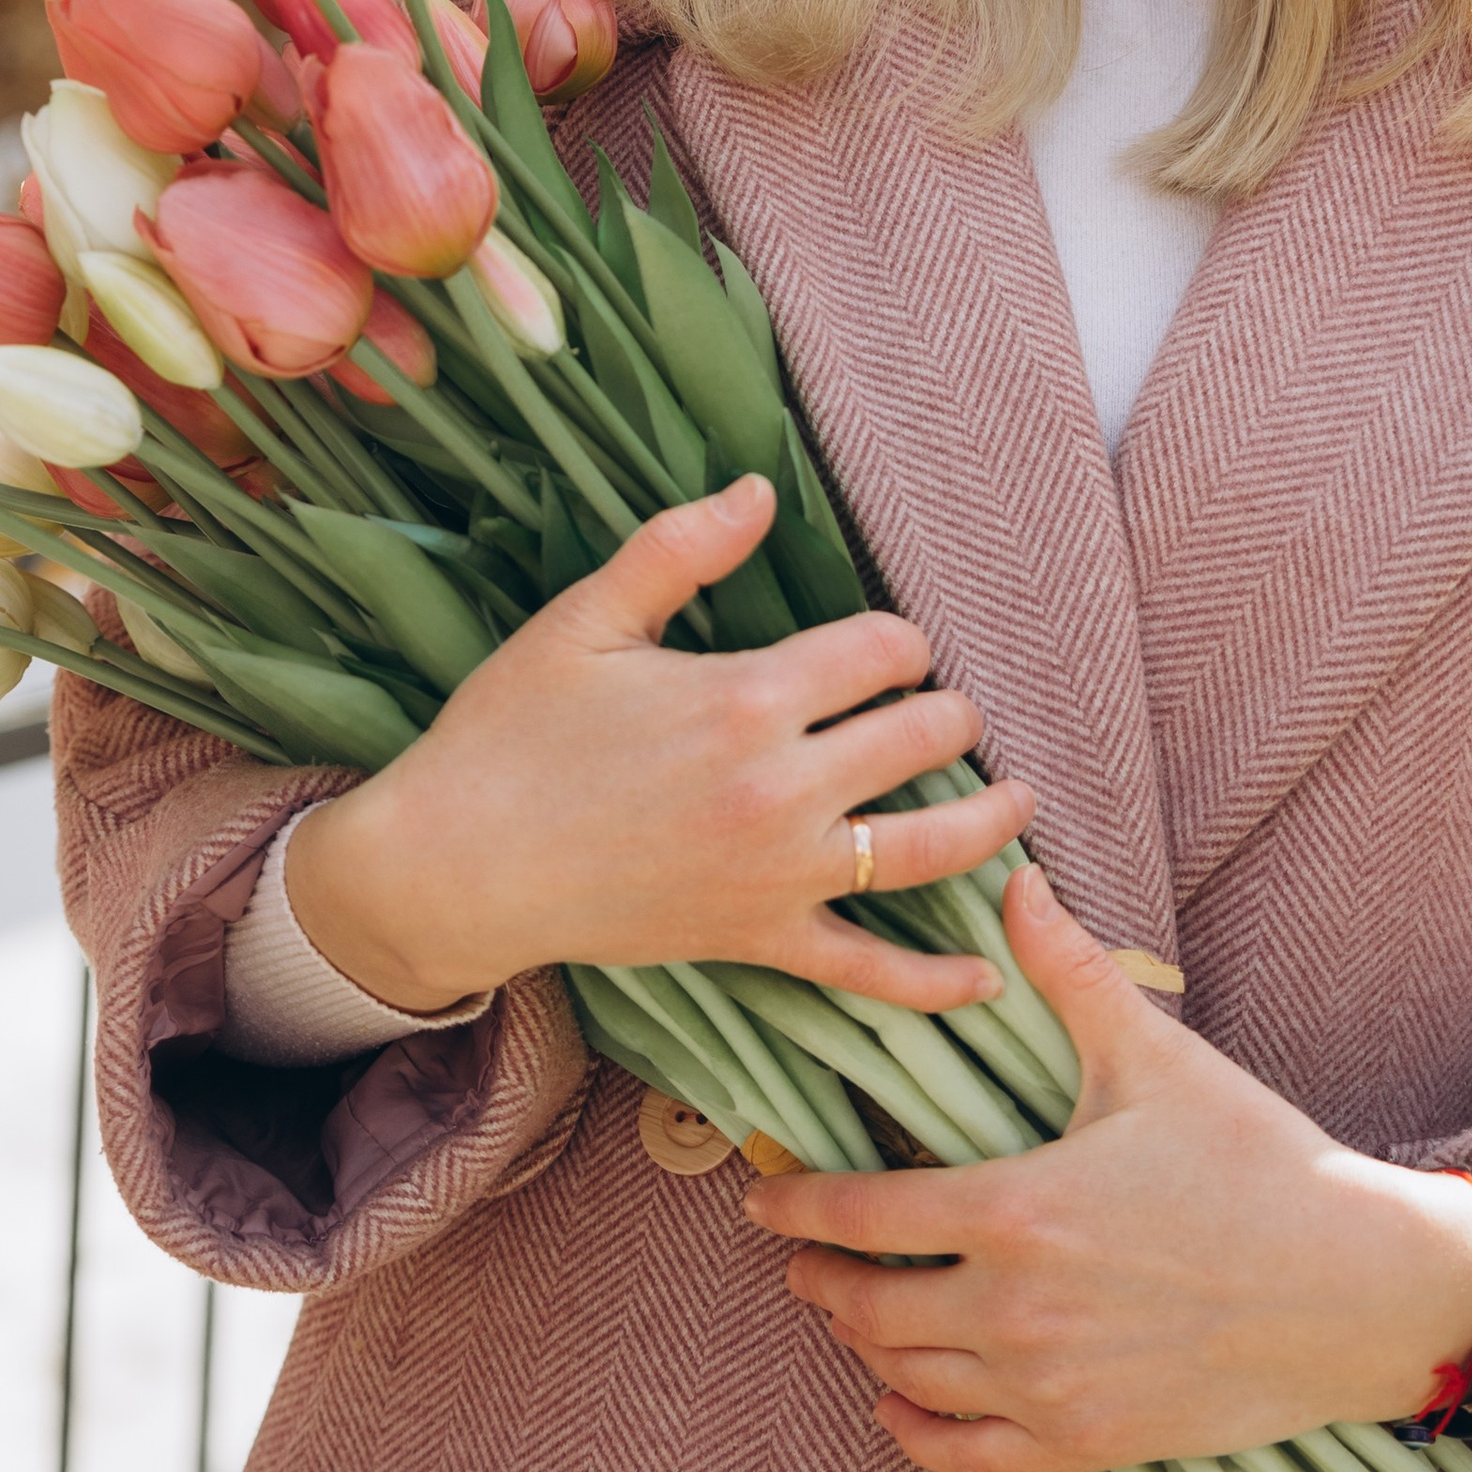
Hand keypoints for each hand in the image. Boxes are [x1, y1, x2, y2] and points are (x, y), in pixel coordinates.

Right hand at [282, 472, 1032, 1018]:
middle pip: (925, 738)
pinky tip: (984, 976)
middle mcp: (780, 789)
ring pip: (925, 850)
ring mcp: (776, 875)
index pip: (885, 652)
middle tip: (943, 711)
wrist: (453, 864)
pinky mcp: (757, 941)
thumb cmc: (509, 732)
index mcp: (746, 696)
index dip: (903, 640)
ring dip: (987, 824)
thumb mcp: (585, 619)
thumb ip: (678, 548)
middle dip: (947, 715)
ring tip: (1018, 802)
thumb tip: (760, 489)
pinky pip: (868, 971)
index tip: (890, 647)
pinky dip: (934, 982)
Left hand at [746, 868, 1471, 1470]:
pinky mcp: (1089, 1444)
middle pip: (868, 1307)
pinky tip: (900, 1405)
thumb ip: (1069, 972)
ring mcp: (1049, 1388)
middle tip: (798, 1256)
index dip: (798, 1206)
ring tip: (846, 1311)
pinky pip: (968, 1455)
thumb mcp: (1155, 1058)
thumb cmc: (1258, 1162)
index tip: (761, 1197)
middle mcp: (1015, 1310)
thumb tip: (1015, 879)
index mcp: (1018, 1209)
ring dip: (861, 1346)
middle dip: (819, 1279)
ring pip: (907, 1379)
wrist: (1358, 1289)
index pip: (865, 1214)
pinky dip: (918, 1432)